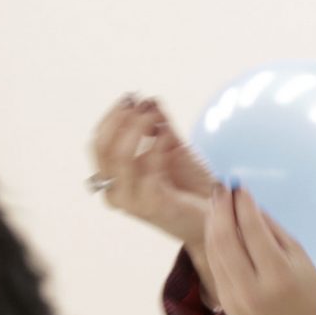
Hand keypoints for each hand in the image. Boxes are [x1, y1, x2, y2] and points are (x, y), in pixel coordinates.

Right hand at [89, 96, 216, 252]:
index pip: (99, 143)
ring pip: (120, 156)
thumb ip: (158, 127)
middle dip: (119, 119)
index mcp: (114, 179)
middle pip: (103, 148)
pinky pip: (147, 166)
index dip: (112, 117)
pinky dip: (155, 144)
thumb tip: (148, 100)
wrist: (216, 216)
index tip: (131, 98)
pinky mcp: (151, 205)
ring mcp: (131, 201)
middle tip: (139, 104)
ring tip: (153, 115)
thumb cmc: (192, 186)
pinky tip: (167, 133)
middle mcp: (116, 192)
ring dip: (136, 127)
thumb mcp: (172, 150)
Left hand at [205, 185, 315, 314]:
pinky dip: (213, 242)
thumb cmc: (308, 295)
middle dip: (220, 209)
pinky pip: (214, 266)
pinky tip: (216, 227)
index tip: (238, 186)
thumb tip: (248, 204)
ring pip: (214, 252)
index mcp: (277, 276)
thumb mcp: (300, 259)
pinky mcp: (224, 304)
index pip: (253, 231)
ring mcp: (233, 299)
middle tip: (220, 188)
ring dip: (212, 223)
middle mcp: (251, 289)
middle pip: (225, 240)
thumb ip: (273, 231)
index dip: (243, 205)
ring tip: (215, 202)